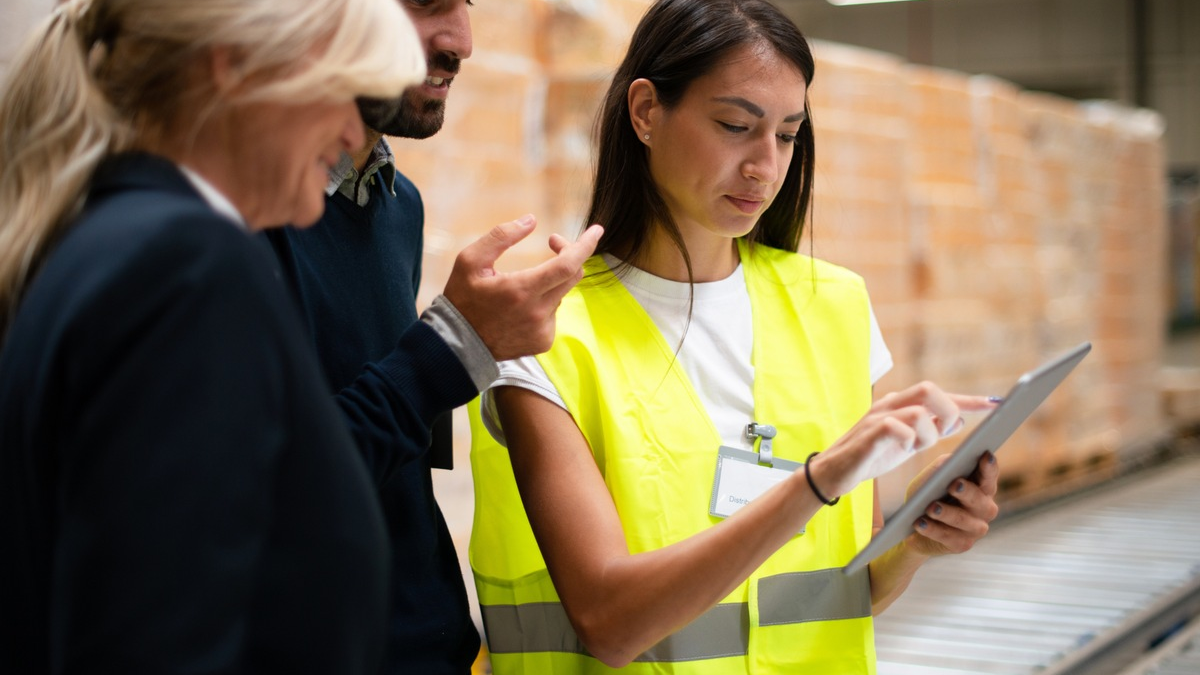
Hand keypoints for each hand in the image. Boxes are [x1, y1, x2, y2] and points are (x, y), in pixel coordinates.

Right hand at [442, 215, 602, 360]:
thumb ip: (501, 237)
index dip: (585, 245)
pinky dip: (544, 303)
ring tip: (521, 284)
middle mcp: (538, 312)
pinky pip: (553, 314)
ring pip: (561, 294)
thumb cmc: (462, 299)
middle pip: (572, 276)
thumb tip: (532, 220)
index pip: (567, 265)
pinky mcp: (543, 342)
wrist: (458, 345)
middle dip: (569, 254)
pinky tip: (520, 309)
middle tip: (553, 242)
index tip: (596, 230)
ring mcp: (543, 330)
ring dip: (551, 281)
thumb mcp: (470, 261)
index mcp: (521, 290)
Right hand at [808, 382, 996, 499]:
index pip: (939, 395)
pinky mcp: (869, 434)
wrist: (833, 472)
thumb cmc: (869, 456)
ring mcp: (878, 417)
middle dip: (947, 410)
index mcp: (900, 404)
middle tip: (946, 432)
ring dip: (927, 433)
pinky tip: (902, 449)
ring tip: (915, 447)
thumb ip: (931, 430)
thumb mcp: (906, 442)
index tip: (995, 404)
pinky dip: (908, 439)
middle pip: (929, 389)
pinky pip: (897, 427)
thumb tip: (960, 420)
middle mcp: (889, 404)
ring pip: (919, 411)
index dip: (967, 399)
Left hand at [903, 452, 999, 556]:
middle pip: (979, 499)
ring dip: (946, 513)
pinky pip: (947, 537)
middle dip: (967, 491)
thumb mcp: (931, 478)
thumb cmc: (927, 494)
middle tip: (954, 484)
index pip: (989, 475)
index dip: (989, 467)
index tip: (986, 456)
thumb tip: (949, 462)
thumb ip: (942, 467)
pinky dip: (932, 529)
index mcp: (982, 488)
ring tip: (931, 508)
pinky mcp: (962, 545)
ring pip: (962, 520)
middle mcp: (985, 509)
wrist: (913, 524)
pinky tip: (920, 523)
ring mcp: (976, 529)